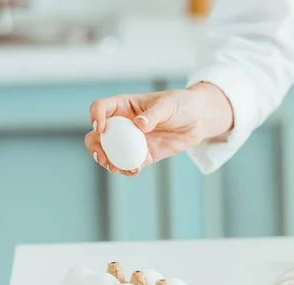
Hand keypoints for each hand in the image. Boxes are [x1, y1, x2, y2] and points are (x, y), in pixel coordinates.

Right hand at [85, 82, 233, 175]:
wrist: (198, 119)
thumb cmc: (181, 104)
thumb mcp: (167, 104)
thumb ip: (153, 114)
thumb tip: (139, 125)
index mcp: (124, 106)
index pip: (101, 108)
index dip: (96, 117)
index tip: (102, 128)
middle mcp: (124, 124)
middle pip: (98, 135)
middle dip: (95, 147)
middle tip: (102, 156)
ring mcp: (132, 141)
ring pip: (111, 153)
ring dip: (109, 162)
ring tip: (116, 168)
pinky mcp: (145, 154)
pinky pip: (130, 163)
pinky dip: (128, 168)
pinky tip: (134, 170)